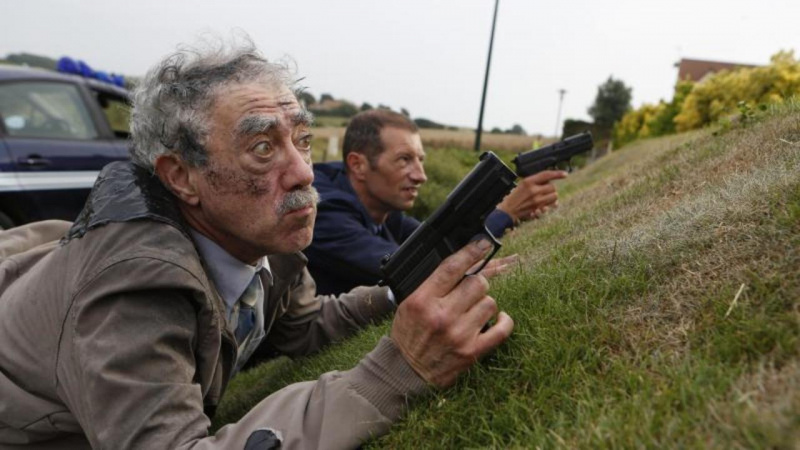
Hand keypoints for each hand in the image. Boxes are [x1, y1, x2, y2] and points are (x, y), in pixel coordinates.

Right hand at [390, 239, 513, 387]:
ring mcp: (459, 334)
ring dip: (484, 304)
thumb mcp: (411, 302)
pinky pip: (502, 329)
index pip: (452, 267)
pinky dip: (504, 321)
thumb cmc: (409, 332)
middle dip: (477, 283)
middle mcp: (441, 316)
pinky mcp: (472, 352)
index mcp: (423, 300)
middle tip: (470, 291)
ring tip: (472, 311)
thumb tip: (463, 262)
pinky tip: (498, 319)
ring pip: (490, 303)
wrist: (405, 370)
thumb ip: (433, 284)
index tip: (483, 243)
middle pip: (477, 283)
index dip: (471, 251)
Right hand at [497, 170, 566, 223]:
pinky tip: (546, 205)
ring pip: (554, 196)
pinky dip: (551, 205)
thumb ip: (535, 181)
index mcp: (528, 181)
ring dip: (551, 197)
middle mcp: (533, 190)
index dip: (557, 174)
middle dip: (550, 188)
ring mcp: (536, 201)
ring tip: (544, 197)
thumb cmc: (515, 197)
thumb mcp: (522, 184)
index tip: (565, 174)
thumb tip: (551, 179)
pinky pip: (551, 205)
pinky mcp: (538, 209)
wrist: (508, 211)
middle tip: (543, 190)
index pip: (546, 175)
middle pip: (552, 187)